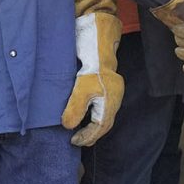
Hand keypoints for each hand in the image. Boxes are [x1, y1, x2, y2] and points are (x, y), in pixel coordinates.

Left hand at [61, 13, 123, 145]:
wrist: (98, 43)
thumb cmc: (91, 65)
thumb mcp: (79, 89)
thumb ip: (74, 110)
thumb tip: (69, 126)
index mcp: (110, 102)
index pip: (100, 127)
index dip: (87, 136)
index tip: (73, 140)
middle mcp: (115, 99)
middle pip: (105, 123)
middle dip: (91, 134)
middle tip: (76, 140)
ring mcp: (114, 92)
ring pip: (105, 116)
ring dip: (93, 126)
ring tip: (80, 131)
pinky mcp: (110, 87)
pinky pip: (104, 108)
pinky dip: (94, 116)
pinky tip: (85, 115)